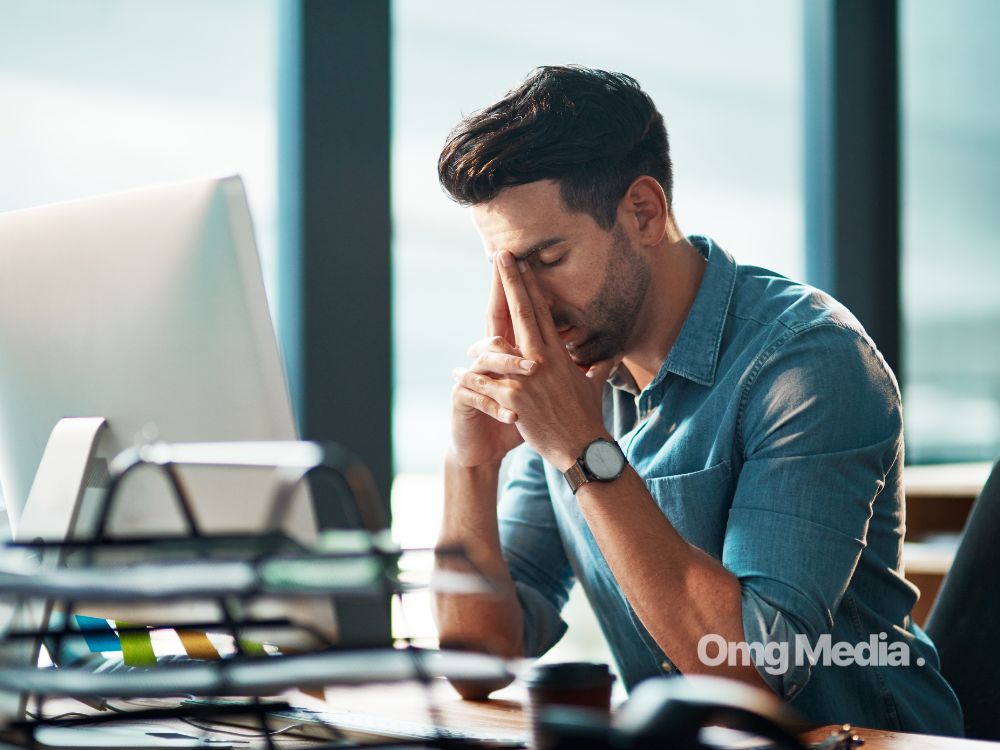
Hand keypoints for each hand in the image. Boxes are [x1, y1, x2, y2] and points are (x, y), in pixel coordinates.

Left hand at [455, 251, 618, 470]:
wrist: (581, 447)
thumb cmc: (587, 418)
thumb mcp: (595, 386)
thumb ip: (599, 366)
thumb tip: (614, 354)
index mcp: (558, 353)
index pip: (542, 310)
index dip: (531, 285)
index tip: (522, 263)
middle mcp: (543, 358)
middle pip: (523, 311)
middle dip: (510, 282)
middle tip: (500, 255)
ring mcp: (527, 375)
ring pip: (498, 345)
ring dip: (480, 342)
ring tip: (469, 342)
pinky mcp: (513, 396)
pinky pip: (486, 381)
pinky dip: (472, 378)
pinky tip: (458, 375)